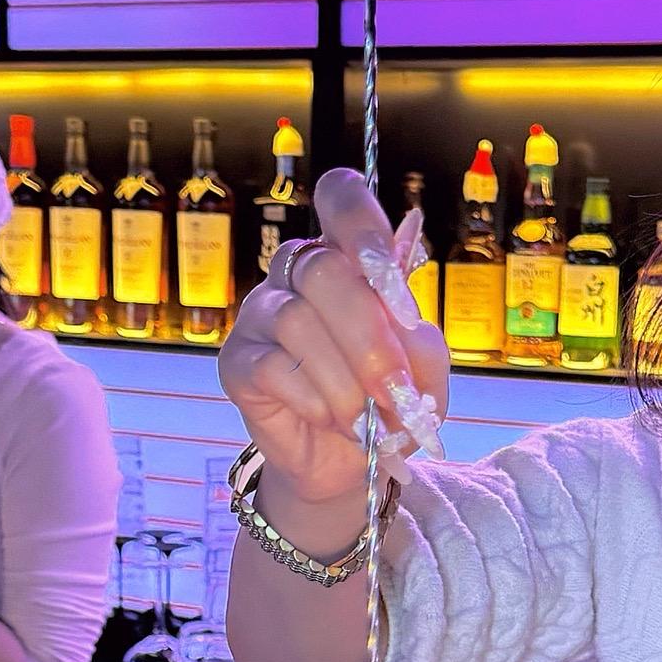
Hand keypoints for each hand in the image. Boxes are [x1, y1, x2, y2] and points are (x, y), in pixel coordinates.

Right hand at [216, 167, 447, 507]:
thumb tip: (404, 323)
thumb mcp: (424, 375)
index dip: (363, 225)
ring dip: (345, 381)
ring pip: (299, 322)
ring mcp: (261, 313)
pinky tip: (331, 421)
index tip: (393, 284)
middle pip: (324, 269)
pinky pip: (275, 368)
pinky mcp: (238, 360)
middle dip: (370, 338)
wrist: (344, 464)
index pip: (341, 197)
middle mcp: (297, 273)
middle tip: (395, 389)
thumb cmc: (384, 404)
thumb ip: (421, 343)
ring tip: (366, 418)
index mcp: (346, 257)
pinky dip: (316, 402)